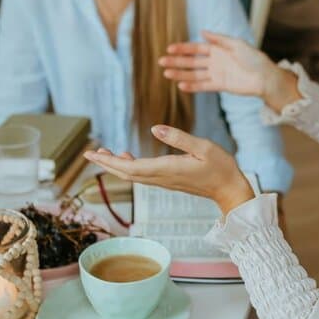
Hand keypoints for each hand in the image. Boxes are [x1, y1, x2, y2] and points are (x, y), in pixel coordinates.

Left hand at [84, 126, 254, 214]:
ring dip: (116, 165)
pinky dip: (130, 166)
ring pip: (133, 175)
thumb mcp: (203, 147)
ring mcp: (165, 181)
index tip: (93, 154)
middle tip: (88, 154)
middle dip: (106, 164)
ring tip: (103, 154)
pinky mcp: (169, 180)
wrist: (230, 189)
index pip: (131, 167)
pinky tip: (127, 157)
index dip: (110, 161)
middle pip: (126, 173)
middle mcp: (162, 177)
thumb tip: (155, 128)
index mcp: (167, 168)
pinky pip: (143, 175)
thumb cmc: (221, 166)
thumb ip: (179, 138)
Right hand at [160, 30, 301, 112]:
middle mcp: (214, 61)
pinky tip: (181, 85)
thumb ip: (219, 39)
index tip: (169, 49)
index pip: (196, 48)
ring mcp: (216, 74)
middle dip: (176, 62)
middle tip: (161, 62)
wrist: (265, 77)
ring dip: (180, 74)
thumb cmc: (254, 58)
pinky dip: (192, 86)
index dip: (183, 49)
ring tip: (166, 74)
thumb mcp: (237, 44)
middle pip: (191, 62)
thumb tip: (202, 32)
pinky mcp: (220, 85)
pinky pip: (203, 86)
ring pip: (194, 74)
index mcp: (217, 49)